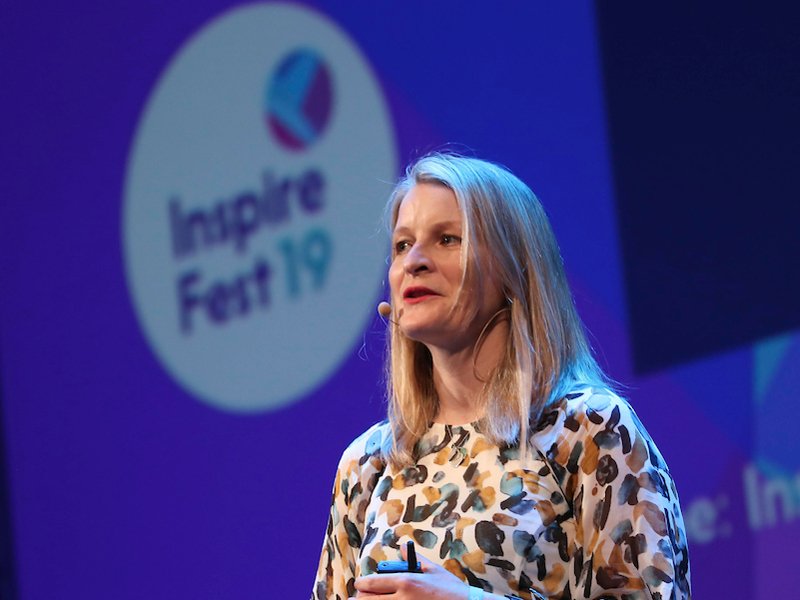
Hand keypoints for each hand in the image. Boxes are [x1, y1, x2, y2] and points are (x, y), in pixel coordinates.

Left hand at [351, 544, 470, 598]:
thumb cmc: (451, 590)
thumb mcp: (433, 570)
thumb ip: (415, 559)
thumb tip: (401, 546)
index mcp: (406, 581)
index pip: (371, 583)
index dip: (361, 584)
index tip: (360, 585)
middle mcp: (401, 598)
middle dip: (362, 597)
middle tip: (363, 595)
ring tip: (374, 599)